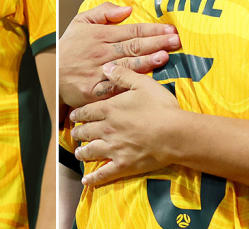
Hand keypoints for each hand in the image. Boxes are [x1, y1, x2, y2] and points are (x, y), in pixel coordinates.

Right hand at [59, 2, 179, 108]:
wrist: (51, 73)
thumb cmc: (69, 47)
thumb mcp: (81, 22)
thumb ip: (103, 12)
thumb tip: (127, 9)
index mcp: (100, 35)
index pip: (131, 31)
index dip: (152, 30)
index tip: (170, 30)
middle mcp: (101, 53)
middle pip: (133, 47)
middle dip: (156, 43)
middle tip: (176, 41)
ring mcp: (98, 72)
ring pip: (127, 66)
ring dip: (147, 61)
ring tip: (165, 56)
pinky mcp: (94, 91)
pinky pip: (115, 87)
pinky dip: (130, 85)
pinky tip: (145, 82)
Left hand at [69, 62, 180, 186]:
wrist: (175, 133)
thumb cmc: (161, 107)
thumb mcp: (143, 84)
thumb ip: (123, 75)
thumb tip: (106, 67)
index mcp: (109, 110)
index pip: (86, 112)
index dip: (78, 114)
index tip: (73, 117)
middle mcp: (106, 130)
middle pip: (85, 132)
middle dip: (78, 133)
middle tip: (75, 134)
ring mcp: (113, 149)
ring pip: (90, 151)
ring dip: (82, 152)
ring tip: (79, 153)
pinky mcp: (123, 165)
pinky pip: (103, 173)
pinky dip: (93, 178)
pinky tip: (86, 181)